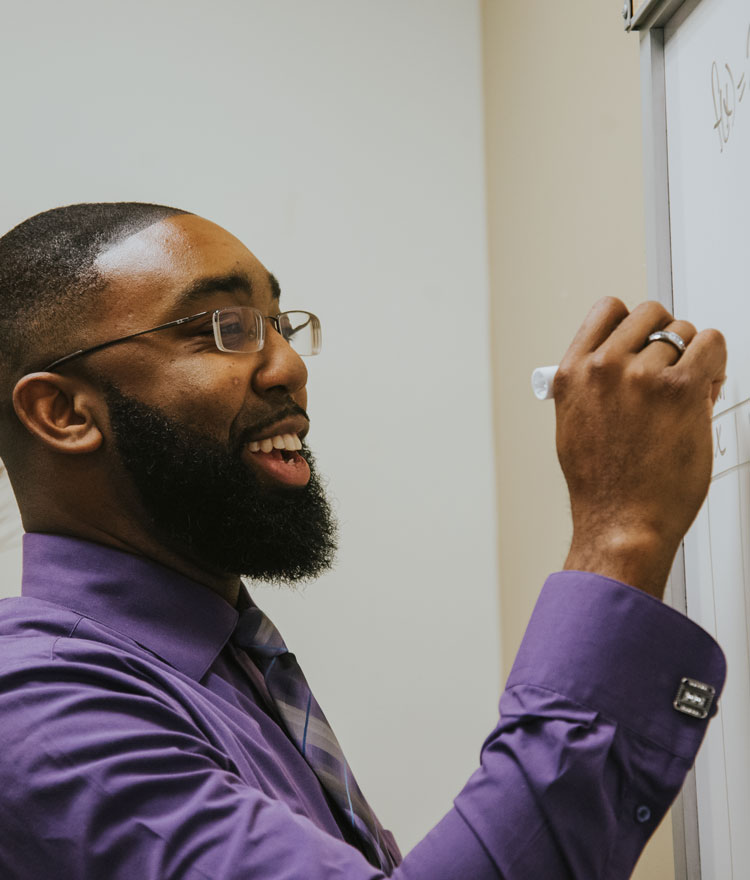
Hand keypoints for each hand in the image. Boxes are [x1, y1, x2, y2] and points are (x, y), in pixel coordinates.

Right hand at [555, 298, 726, 597]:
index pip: (608, 310)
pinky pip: (712, 346)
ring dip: (692, 358)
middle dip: (666, 337)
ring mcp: (642, 375)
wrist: (622, 523)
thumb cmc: (602, 487)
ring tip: (688, 393)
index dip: (632, 322)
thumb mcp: (573, 427)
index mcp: (572, 374)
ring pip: (684, 333)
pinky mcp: (680, 388)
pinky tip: (706, 390)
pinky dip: (715, 365)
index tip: (642, 338)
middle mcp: (603, 367)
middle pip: (651, 313)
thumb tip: (613, 365)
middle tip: (671, 366)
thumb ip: (590, 387)